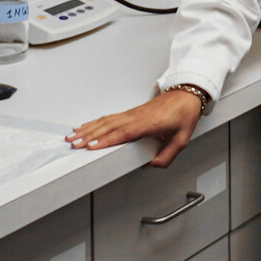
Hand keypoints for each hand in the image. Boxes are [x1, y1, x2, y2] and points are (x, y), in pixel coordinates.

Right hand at [67, 89, 202, 167]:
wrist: (187, 95)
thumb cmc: (184, 114)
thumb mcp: (181, 140)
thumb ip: (166, 157)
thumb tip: (151, 165)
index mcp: (149, 123)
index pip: (123, 133)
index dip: (105, 140)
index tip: (91, 146)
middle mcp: (137, 117)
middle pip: (108, 127)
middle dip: (89, 136)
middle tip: (74, 144)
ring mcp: (132, 113)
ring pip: (106, 121)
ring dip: (88, 129)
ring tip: (73, 137)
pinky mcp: (131, 113)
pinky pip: (109, 118)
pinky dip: (95, 122)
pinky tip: (86, 126)